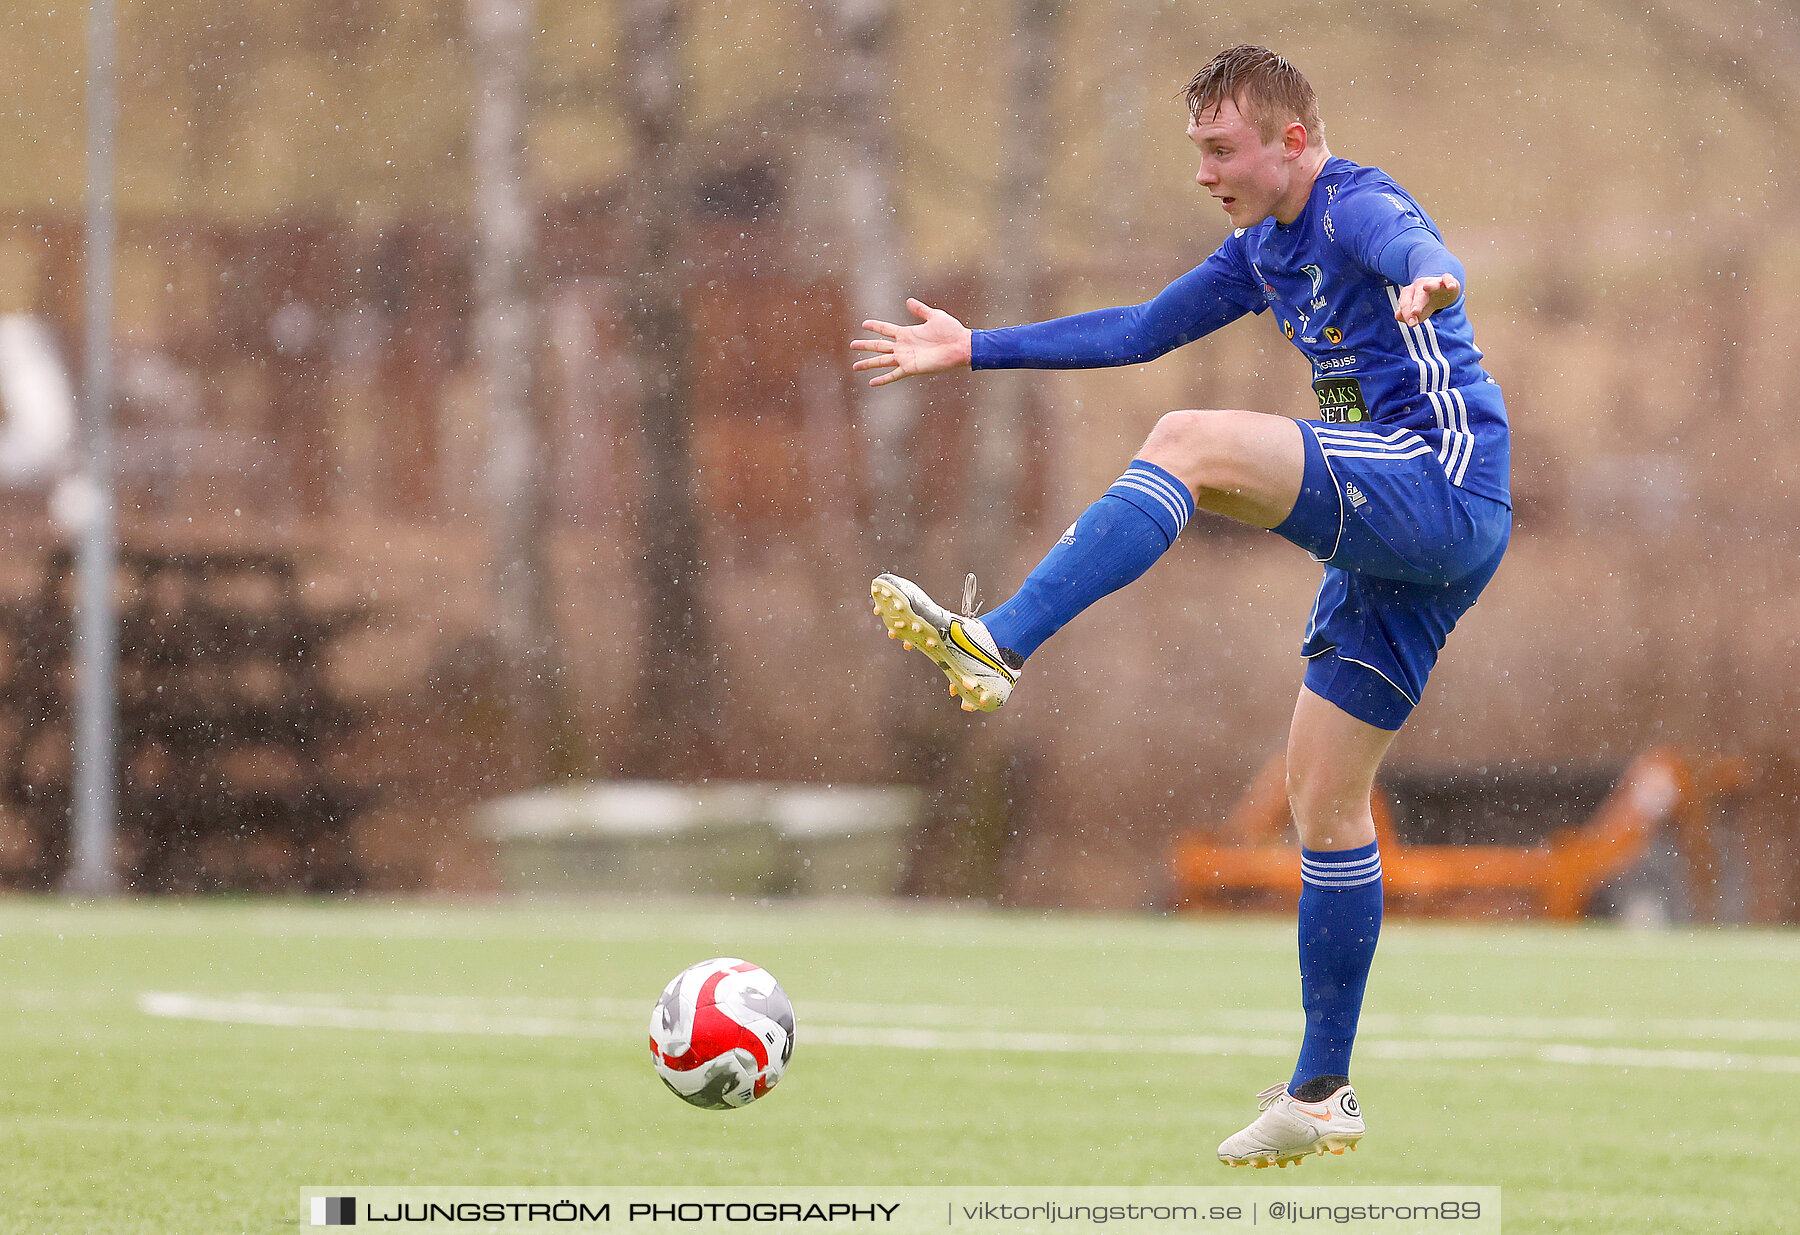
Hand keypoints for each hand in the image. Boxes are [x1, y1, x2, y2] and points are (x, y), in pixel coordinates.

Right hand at [850, 298, 972, 385]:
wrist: (960, 346)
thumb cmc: (951, 330)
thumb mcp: (934, 316)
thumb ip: (920, 310)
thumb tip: (908, 301)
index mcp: (907, 333)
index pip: (886, 329)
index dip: (875, 326)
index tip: (863, 324)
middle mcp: (903, 346)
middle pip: (879, 346)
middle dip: (865, 345)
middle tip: (852, 345)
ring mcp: (906, 358)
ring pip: (882, 361)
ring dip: (868, 363)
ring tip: (854, 366)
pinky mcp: (910, 368)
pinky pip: (893, 375)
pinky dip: (882, 379)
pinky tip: (871, 383)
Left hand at [1392, 273, 1460, 326]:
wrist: (1442, 293)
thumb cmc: (1426, 303)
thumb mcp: (1417, 313)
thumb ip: (1406, 316)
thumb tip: (1397, 315)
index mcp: (1410, 293)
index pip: (1406, 303)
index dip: (1407, 313)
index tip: (1412, 323)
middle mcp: (1420, 286)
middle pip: (1418, 295)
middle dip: (1416, 303)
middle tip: (1415, 312)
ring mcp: (1434, 282)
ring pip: (1432, 284)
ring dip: (1430, 286)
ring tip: (1426, 287)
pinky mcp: (1447, 281)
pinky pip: (1448, 279)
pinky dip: (1449, 282)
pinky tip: (1451, 287)